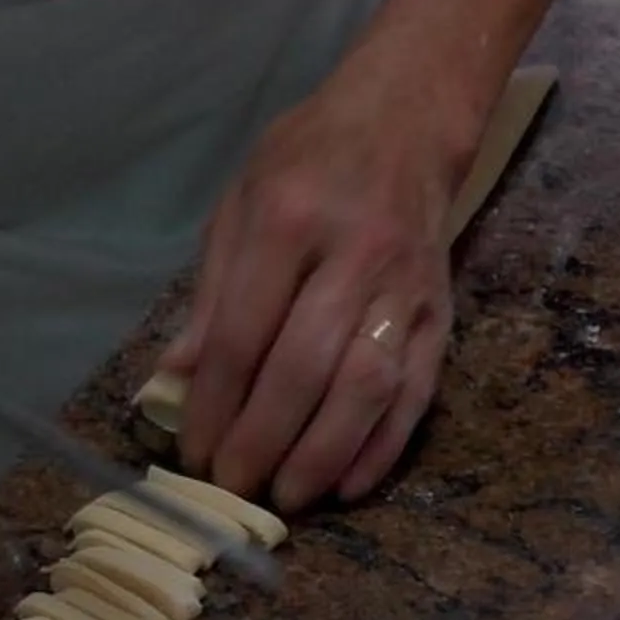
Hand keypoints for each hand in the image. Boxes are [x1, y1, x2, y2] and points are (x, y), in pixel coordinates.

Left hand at [158, 54, 474, 512]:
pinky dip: (384, 446)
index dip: (216, 400)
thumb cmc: (309, 160)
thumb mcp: (240, 203)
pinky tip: (349, 484)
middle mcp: (353, 256)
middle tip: (234, 485)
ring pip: (366, 387)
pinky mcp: (442, 316)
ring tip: (287, 495)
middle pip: (304, 367)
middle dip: (263, 437)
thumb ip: (213, 292)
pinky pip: (417, 393)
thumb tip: (177, 378)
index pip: (244, 330)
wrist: (407, 123)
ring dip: (323, 452)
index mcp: (288, 220)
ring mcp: (405, 290)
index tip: (195, 449)